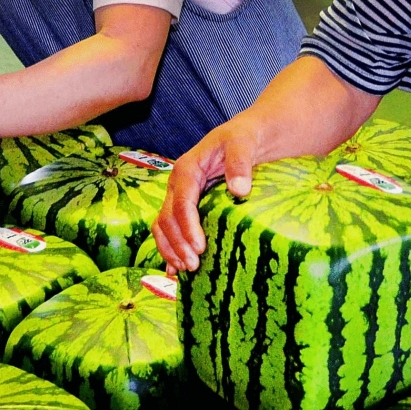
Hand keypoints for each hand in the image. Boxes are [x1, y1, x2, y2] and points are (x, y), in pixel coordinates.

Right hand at [152, 119, 259, 274]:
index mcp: (187, 169)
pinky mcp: (186, 208)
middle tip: (194, 265)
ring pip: (164, 227)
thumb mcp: (244, 143)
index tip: (200, 247)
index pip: (182, 202)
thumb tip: (239, 190)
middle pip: (168, 218)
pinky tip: (174, 271)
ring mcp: (179, 197)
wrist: (247, 138)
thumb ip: (240, 162)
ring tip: (187, 269)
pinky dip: (170, 250)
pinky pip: (170, 230)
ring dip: (171, 249)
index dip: (188, 226)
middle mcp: (178, 185)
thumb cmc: (244, 139)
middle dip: (178, 243)